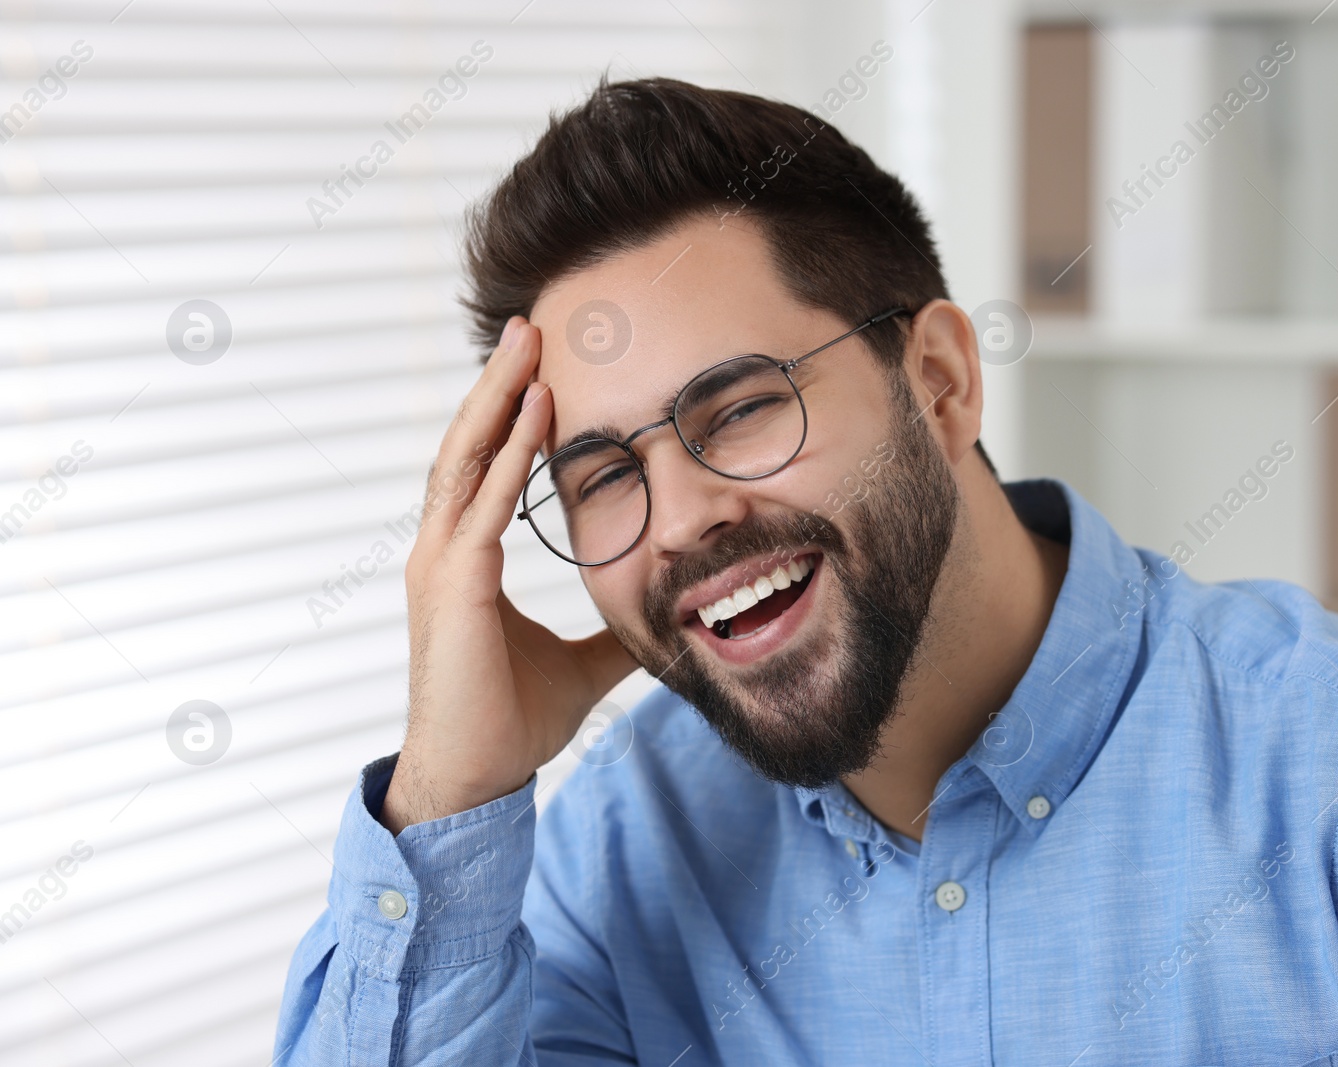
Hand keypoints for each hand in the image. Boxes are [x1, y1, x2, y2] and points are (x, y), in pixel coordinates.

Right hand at [381, 317, 637, 832]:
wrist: (473, 779)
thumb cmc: (509, 721)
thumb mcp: (580, 665)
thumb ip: (614, 631)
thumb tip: (664, 616)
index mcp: (463, 558)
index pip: (483, 468)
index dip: (507, 416)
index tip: (541, 368)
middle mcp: (443, 550)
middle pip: (467, 445)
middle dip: (498, 383)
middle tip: (529, 325)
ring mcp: (440, 564)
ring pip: (465, 459)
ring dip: (498, 397)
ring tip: (527, 343)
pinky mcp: (454, 587)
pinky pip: (484, 506)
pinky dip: (511, 456)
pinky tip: (538, 413)